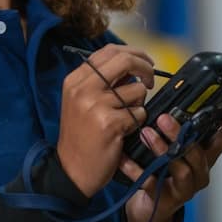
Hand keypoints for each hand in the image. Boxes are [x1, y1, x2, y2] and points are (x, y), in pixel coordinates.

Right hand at [57, 44, 155, 197]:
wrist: (71, 170)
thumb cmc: (80, 136)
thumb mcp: (81, 102)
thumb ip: (101, 82)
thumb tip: (132, 67)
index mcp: (75, 80)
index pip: (109, 51)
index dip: (133, 53)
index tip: (145, 62)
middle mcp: (83, 88)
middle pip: (124, 61)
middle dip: (145, 68)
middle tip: (151, 80)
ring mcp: (95, 105)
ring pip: (137, 90)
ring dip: (140, 103)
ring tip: (127, 117)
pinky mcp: (110, 123)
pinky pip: (139, 113)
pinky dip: (138, 122)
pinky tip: (125, 131)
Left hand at [120, 98, 221, 221]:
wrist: (151, 210)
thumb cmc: (164, 175)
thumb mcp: (174, 151)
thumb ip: (176, 132)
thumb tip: (169, 105)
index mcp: (205, 156)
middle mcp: (200, 171)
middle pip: (198, 152)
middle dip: (181, 134)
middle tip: (164, 118)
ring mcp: (186, 187)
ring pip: (181, 168)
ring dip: (162, 149)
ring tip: (146, 134)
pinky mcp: (167, 199)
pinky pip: (152, 183)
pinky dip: (136, 170)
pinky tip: (124, 158)